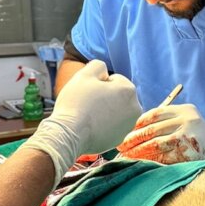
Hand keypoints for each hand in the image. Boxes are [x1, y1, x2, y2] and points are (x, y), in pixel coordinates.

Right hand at [23, 60, 140, 180]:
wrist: (69, 135)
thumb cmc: (76, 102)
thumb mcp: (85, 75)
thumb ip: (98, 66)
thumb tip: (104, 73)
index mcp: (129, 90)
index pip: (114, 79)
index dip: (98, 83)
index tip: (89, 93)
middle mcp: (135, 109)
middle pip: (117, 96)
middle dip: (105, 97)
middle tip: (88, 104)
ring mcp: (128, 126)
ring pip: (115, 111)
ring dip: (105, 111)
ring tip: (88, 116)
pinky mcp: (119, 139)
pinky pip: (111, 126)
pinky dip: (102, 125)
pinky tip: (90, 128)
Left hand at [117, 102, 204, 164]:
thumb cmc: (195, 137)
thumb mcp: (185, 122)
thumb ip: (165, 123)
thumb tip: (131, 132)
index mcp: (185, 110)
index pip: (155, 114)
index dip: (137, 124)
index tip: (124, 133)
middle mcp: (189, 120)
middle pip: (153, 129)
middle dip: (133, 140)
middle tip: (120, 147)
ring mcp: (190, 136)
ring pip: (156, 144)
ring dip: (139, 152)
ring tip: (127, 157)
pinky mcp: (191, 153)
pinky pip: (165, 158)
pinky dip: (151, 161)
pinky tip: (142, 164)